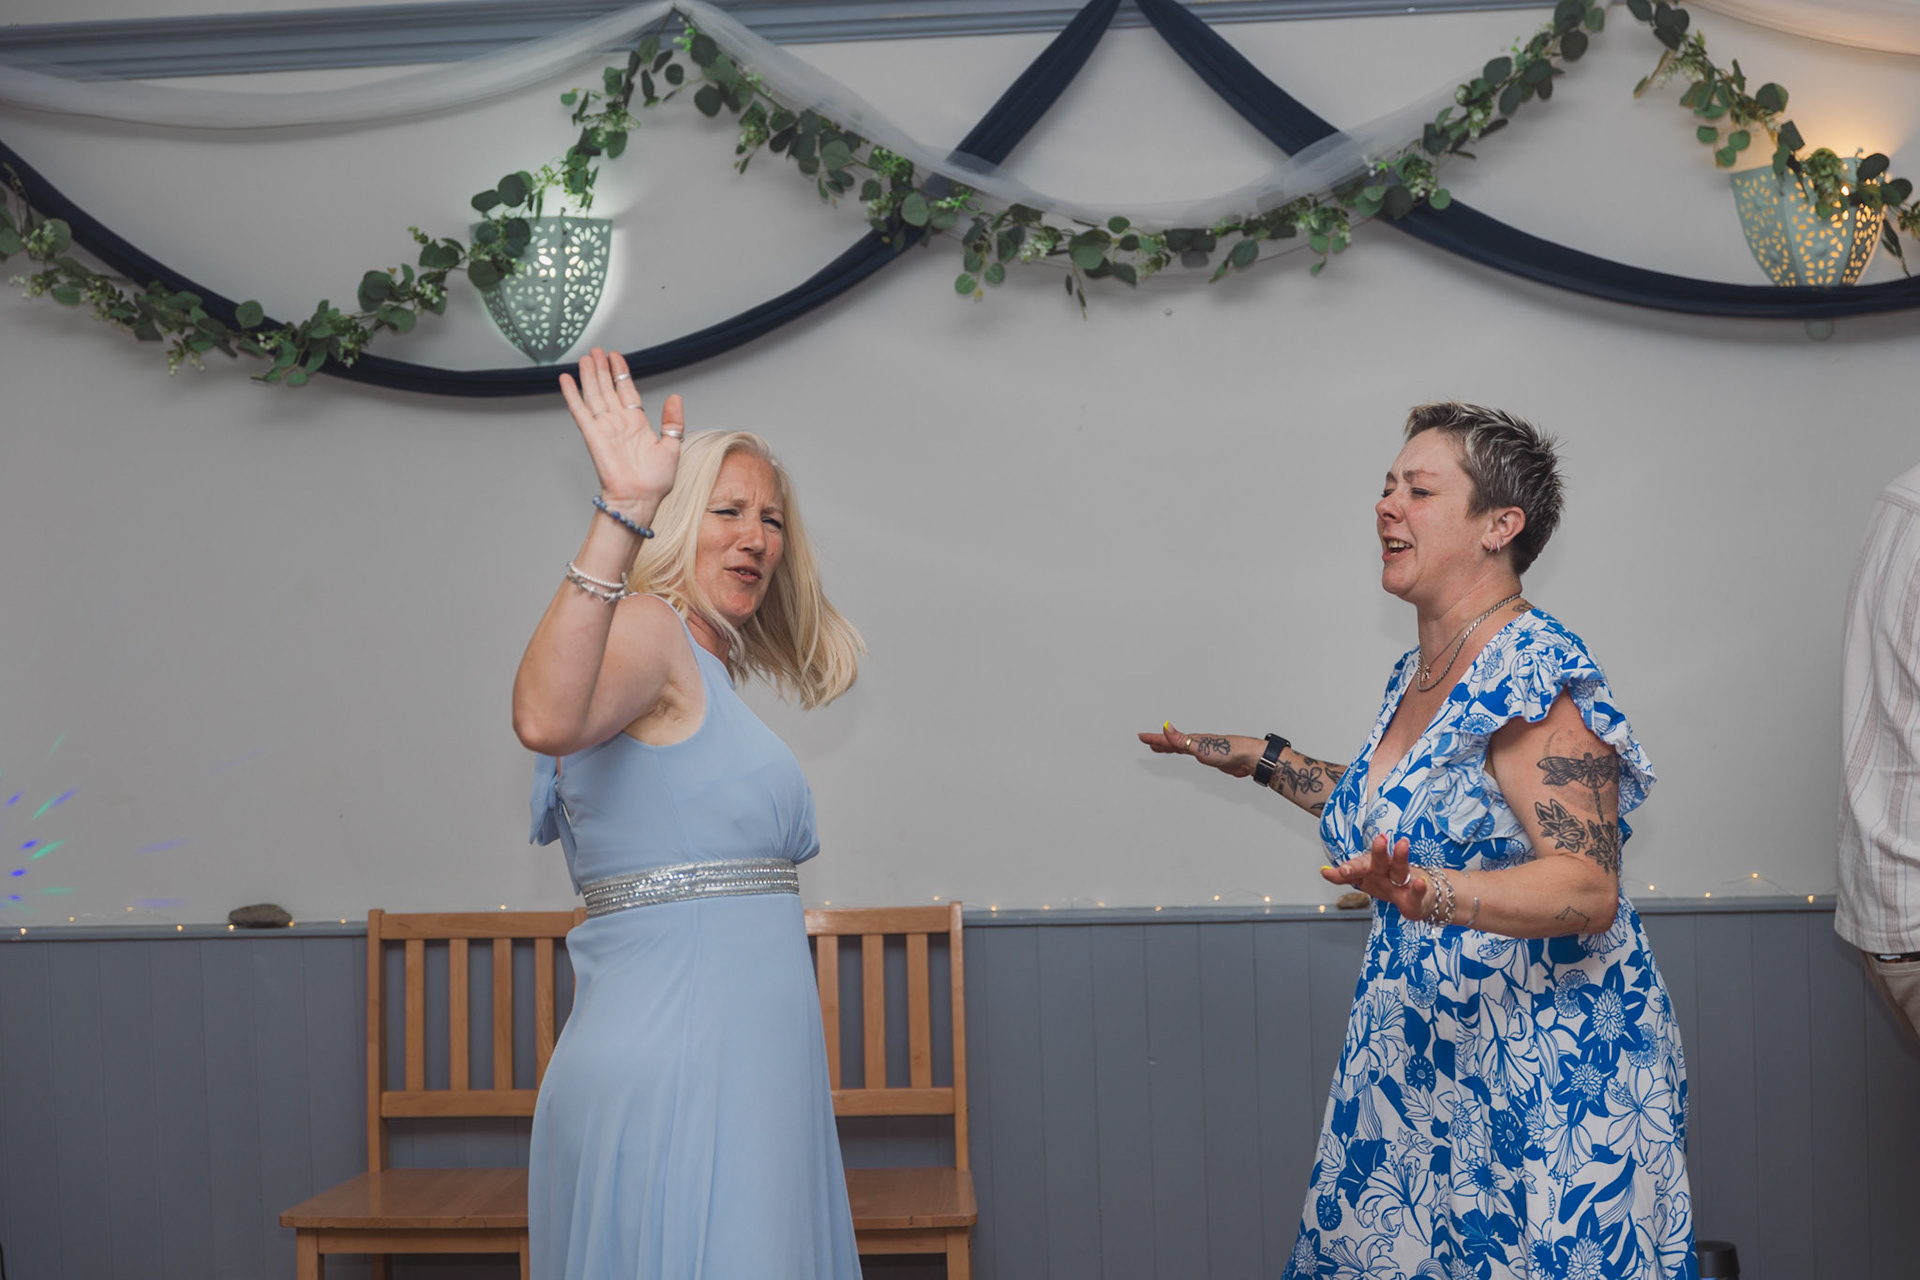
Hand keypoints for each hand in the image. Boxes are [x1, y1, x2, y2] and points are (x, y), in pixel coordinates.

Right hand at [557, 348, 683, 510]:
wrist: (640, 499)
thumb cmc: (655, 482)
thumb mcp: (672, 447)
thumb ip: (672, 421)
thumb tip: (675, 398)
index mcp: (637, 424)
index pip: (626, 391)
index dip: (621, 373)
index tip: (616, 357)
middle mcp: (619, 423)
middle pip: (607, 388)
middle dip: (602, 368)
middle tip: (597, 351)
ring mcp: (605, 427)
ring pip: (594, 394)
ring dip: (589, 375)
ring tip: (586, 358)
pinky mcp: (592, 435)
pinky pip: (580, 411)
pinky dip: (572, 394)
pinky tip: (566, 380)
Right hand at [1137, 722, 1257, 776]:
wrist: (1248, 758)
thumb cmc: (1228, 751)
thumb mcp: (1200, 747)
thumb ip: (1181, 739)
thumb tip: (1166, 726)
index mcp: (1192, 740)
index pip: (1169, 738)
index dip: (1154, 737)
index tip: (1141, 736)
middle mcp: (1197, 742)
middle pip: (1173, 742)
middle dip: (1159, 741)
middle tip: (1146, 739)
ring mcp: (1204, 749)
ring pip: (1182, 747)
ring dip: (1169, 746)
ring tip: (1160, 747)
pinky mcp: (1211, 758)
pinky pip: (1192, 754)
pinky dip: (1184, 752)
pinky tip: (1187, 753)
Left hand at [1320, 834, 1431, 920]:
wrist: (1420, 892)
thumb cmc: (1389, 882)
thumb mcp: (1365, 879)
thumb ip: (1344, 877)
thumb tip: (1323, 871)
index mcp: (1372, 868)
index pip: (1360, 866)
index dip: (1351, 869)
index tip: (1342, 870)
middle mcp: (1387, 871)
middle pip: (1381, 861)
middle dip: (1379, 851)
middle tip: (1380, 839)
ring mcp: (1403, 880)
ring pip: (1400, 868)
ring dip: (1401, 856)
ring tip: (1403, 843)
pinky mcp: (1416, 895)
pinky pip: (1417, 892)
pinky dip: (1419, 889)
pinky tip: (1420, 883)